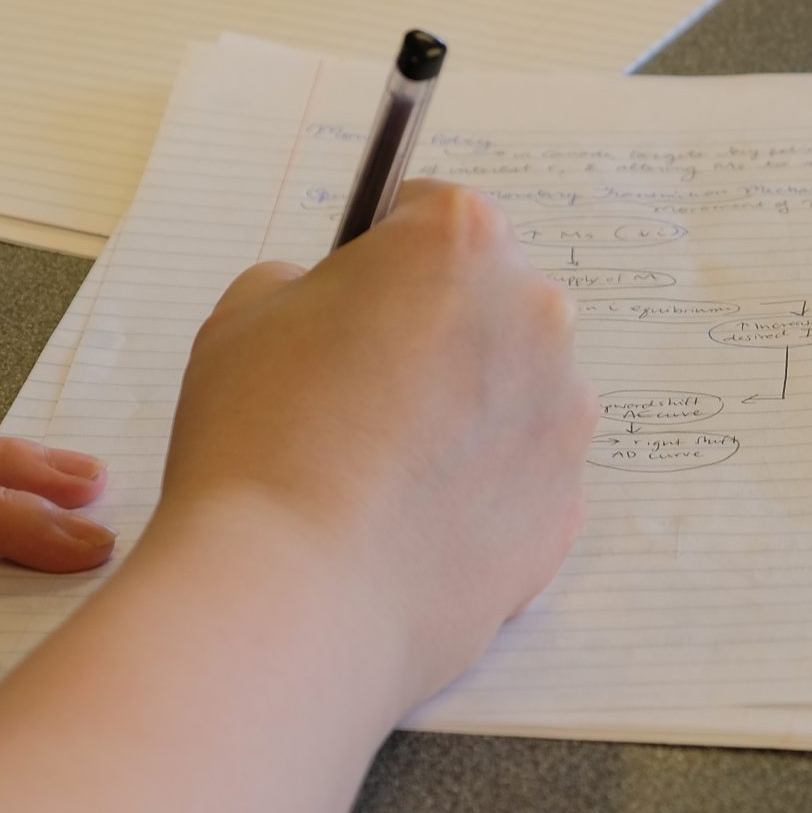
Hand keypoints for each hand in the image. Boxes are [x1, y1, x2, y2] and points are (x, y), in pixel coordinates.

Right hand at [157, 179, 590, 712]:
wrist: (292, 598)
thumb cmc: (259, 439)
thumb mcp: (243, 315)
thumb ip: (303, 285)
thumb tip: (337, 306)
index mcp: (463, 240)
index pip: (429, 215)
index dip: (379, 258)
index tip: (350, 302)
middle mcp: (538, 312)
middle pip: (485, 303)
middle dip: (434, 334)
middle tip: (356, 397)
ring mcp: (565, 414)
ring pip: (512, 393)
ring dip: (463, 416)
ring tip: (377, 477)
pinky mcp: (568, 506)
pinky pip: (520, 480)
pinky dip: (477, 495)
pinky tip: (408, 529)